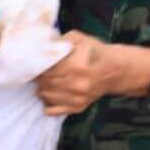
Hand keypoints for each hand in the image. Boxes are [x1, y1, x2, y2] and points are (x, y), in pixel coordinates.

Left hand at [34, 32, 149, 115]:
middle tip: (38, 71)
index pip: (46, 70)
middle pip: (44, 83)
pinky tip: (51, 93)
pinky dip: (47, 103)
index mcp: (77, 66)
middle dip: (38, 77)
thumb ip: (59, 41)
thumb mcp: (79, 39)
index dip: (36, 66)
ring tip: (46, 80)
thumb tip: (40, 47)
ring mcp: (78, 99)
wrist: (115, 70)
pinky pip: (53, 110)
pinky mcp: (78, 108)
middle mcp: (77, 85)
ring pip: (45, 96)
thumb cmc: (94, 52)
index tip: (33, 62)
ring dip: (41, 88)